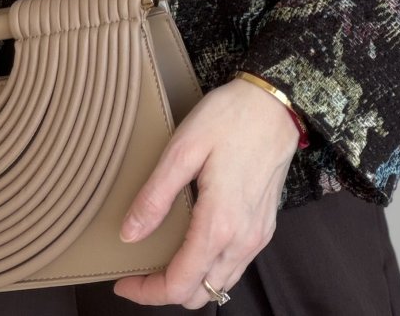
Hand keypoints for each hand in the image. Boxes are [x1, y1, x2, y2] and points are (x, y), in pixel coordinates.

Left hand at [113, 77, 299, 307]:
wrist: (276, 103)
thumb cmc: (230, 118)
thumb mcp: (182, 149)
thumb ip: (155, 197)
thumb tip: (130, 234)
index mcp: (219, 224)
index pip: (179, 285)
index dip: (146, 292)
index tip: (123, 282)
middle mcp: (242, 240)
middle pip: (200, 295)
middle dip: (166, 289)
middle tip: (140, 268)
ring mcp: (257, 236)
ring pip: (220, 284)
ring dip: (190, 281)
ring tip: (163, 257)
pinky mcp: (264, 226)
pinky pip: (235, 265)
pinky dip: (210, 267)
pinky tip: (193, 242)